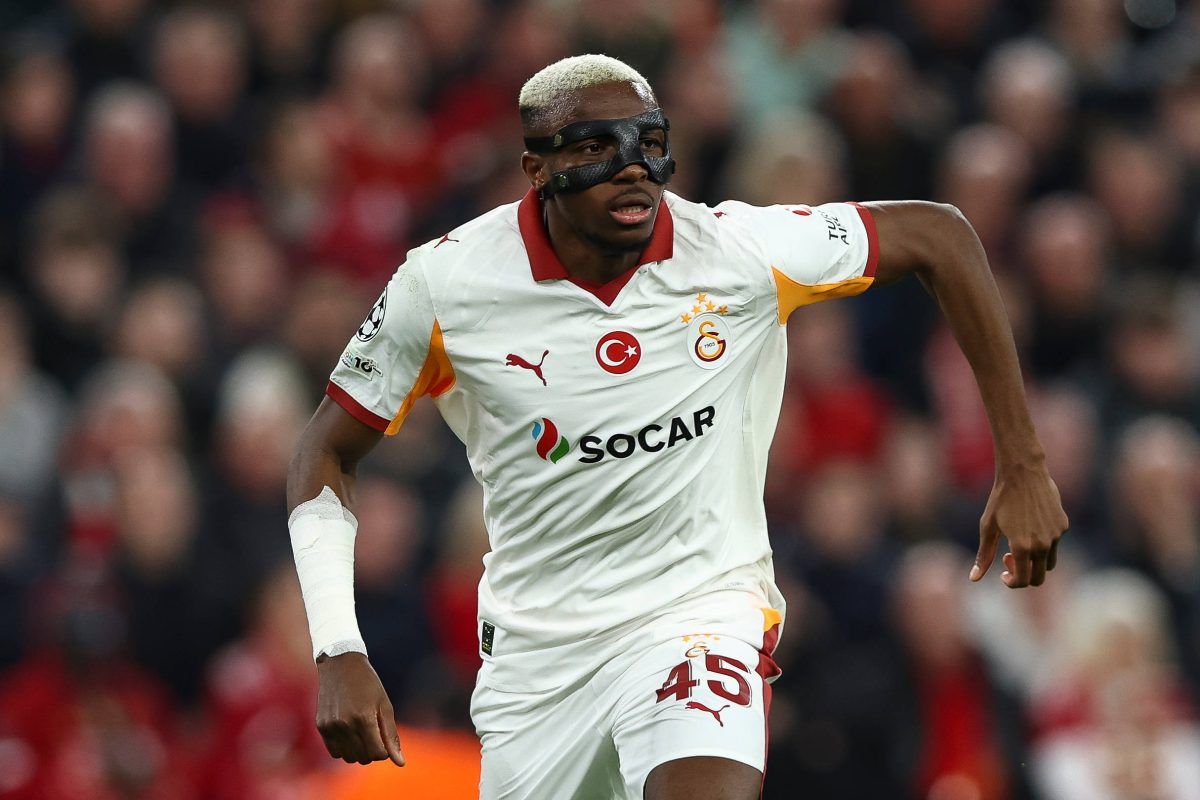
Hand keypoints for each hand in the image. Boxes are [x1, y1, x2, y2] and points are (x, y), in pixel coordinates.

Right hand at [315, 652, 404, 765]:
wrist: (340, 664)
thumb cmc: (368, 684)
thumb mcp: (384, 705)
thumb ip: (391, 735)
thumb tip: (400, 763)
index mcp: (364, 718)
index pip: (378, 754)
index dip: (384, 750)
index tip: (384, 737)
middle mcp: (345, 725)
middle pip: (364, 758)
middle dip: (372, 750)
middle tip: (374, 732)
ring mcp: (331, 727)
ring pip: (349, 758)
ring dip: (358, 751)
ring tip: (361, 731)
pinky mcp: (321, 726)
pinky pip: (334, 752)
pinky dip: (344, 748)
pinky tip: (349, 731)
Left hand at [970, 459, 1068, 587]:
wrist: (1023, 472)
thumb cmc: (1000, 499)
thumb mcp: (987, 527)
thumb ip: (983, 555)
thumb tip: (973, 578)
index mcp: (1022, 546)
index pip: (1022, 580)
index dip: (1012, 582)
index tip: (1003, 573)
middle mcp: (1043, 544)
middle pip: (1039, 578)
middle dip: (1023, 575)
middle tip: (1009, 557)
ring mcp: (1056, 535)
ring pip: (1049, 563)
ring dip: (1034, 561)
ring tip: (1019, 543)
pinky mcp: (1064, 525)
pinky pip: (1055, 544)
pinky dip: (1043, 544)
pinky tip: (1030, 526)